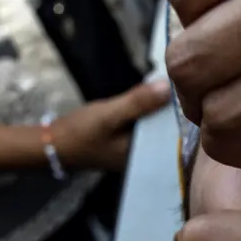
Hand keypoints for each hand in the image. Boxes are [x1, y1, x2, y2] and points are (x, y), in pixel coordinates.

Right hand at [51, 81, 170, 170]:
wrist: (53, 144)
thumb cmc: (81, 133)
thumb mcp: (109, 115)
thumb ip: (137, 103)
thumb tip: (168, 87)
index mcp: (146, 156)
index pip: (175, 135)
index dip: (182, 113)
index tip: (187, 91)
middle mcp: (147, 155)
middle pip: (168, 130)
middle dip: (172, 109)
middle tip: (180, 83)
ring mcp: (138, 148)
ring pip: (157, 125)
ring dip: (161, 108)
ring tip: (171, 85)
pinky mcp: (129, 140)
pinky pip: (146, 124)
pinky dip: (148, 111)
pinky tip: (152, 95)